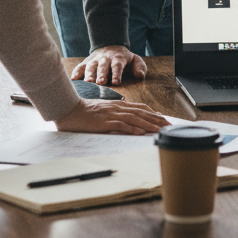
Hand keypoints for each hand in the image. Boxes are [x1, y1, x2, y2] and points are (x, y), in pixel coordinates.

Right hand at [54, 98, 169, 135]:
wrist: (69, 110)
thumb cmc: (85, 112)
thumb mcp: (104, 110)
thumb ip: (115, 112)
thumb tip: (127, 118)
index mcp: (118, 105)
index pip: (140, 107)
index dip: (153, 113)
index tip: (163, 118)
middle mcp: (118, 108)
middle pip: (141, 112)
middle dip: (156, 119)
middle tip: (168, 125)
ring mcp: (111, 114)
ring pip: (134, 119)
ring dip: (148, 124)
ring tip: (159, 129)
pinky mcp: (104, 122)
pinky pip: (121, 125)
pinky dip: (132, 129)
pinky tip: (141, 133)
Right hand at [71, 46, 145, 85]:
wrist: (110, 46)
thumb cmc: (124, 59)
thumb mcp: (135, 60)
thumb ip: (139, 67)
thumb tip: (140, 75)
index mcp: (118, 59)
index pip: (117, 66)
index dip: (117, 73)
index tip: (116, 82)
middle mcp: (105, 59)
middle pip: (103, 66)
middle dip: (101, 74)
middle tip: (100, 82)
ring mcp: (94, 61)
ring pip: (91, 67)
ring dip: (89, 74)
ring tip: (88, 83)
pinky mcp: (86, 63)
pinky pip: (79, 67)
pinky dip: (76, 72)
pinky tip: (73, 80)